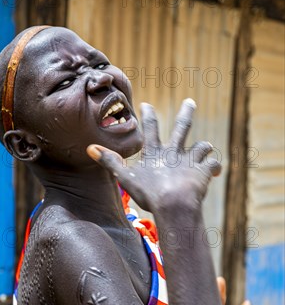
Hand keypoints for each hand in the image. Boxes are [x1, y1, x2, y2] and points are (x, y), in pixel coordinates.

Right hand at [87, 99, 221, 211]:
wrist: (174, 202)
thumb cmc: (149, 192)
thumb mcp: (125, 178)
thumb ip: (110, 162)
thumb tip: (90, 148)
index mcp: (155, 153)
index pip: (150, 129)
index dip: (148, 116)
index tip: (147, 105)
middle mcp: (174, 152)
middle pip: (182, 128)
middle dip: (186, 113)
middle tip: (190, 102)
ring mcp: (190, 160)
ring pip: (201, 147)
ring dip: (203, 148)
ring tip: (205, 150)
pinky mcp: (203, 170)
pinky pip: (212, 165)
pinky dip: (214, 167)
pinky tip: (215, 171)